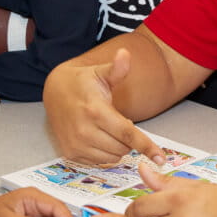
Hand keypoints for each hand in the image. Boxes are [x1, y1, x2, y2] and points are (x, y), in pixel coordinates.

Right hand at [43, 48, 164, 164]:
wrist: (55, 92)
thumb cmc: (83, 82)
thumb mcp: (101, 72)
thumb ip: (117, 68)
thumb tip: (125, 54)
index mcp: (96, 110)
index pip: (127, 133)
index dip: (146, 146)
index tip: (161, 158)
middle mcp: (84, 131)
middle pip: (122, 147)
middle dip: (128, 139)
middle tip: (120, 122)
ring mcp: (76, 144)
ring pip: (112, 157)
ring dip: (118, 147)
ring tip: (109, 129)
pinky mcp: (70, 153)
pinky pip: (99, 162)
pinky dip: (105, 153)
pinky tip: (100, 138)